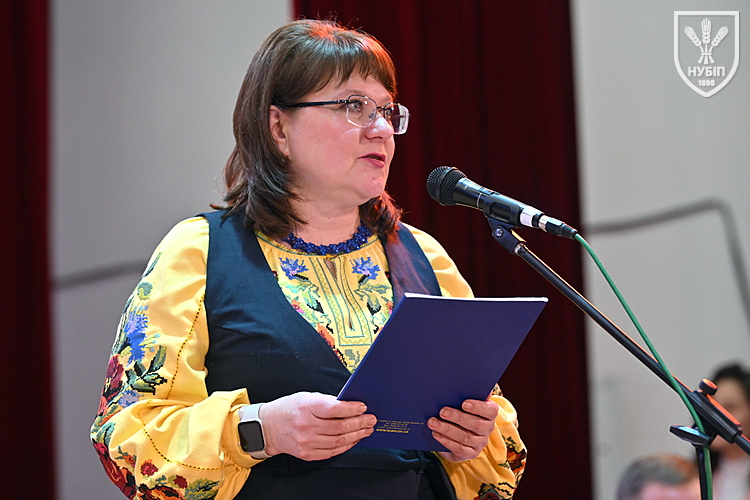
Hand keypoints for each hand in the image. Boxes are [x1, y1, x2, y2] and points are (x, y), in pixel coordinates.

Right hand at [258, 392, 376, 460]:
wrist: (268, 427)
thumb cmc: (289, 409)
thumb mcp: (306, 397)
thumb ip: (326, 401)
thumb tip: (350, 405)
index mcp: (306, 407)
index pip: (334, 409)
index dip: (351, 409)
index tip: (363, 407)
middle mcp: (306, 426)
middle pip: (339, 427)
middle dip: (359, 423)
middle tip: (371, 419)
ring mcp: (306, 442)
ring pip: (338, 441)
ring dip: (356, 435)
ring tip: (366, 430)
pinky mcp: (307, 454)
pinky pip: (331, 452)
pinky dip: (345, 446)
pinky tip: (353, 440)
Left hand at [427, 398, 498, 461]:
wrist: (457, 434)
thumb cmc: (462, 412)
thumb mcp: (466, 402)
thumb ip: (469, 392)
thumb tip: (471, 381)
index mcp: (489, 414)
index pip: (490, 411)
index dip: (478, 407)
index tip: (464, 403)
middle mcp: (487, 429)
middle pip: (476, 425)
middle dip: (458, 417)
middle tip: (442, 411)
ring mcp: (479, 443)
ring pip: (465, 437)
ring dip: (447, 429)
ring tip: (433, 422)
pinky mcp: (469, 453)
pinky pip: (459, 449)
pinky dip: (446, 441)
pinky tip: (436, 434)